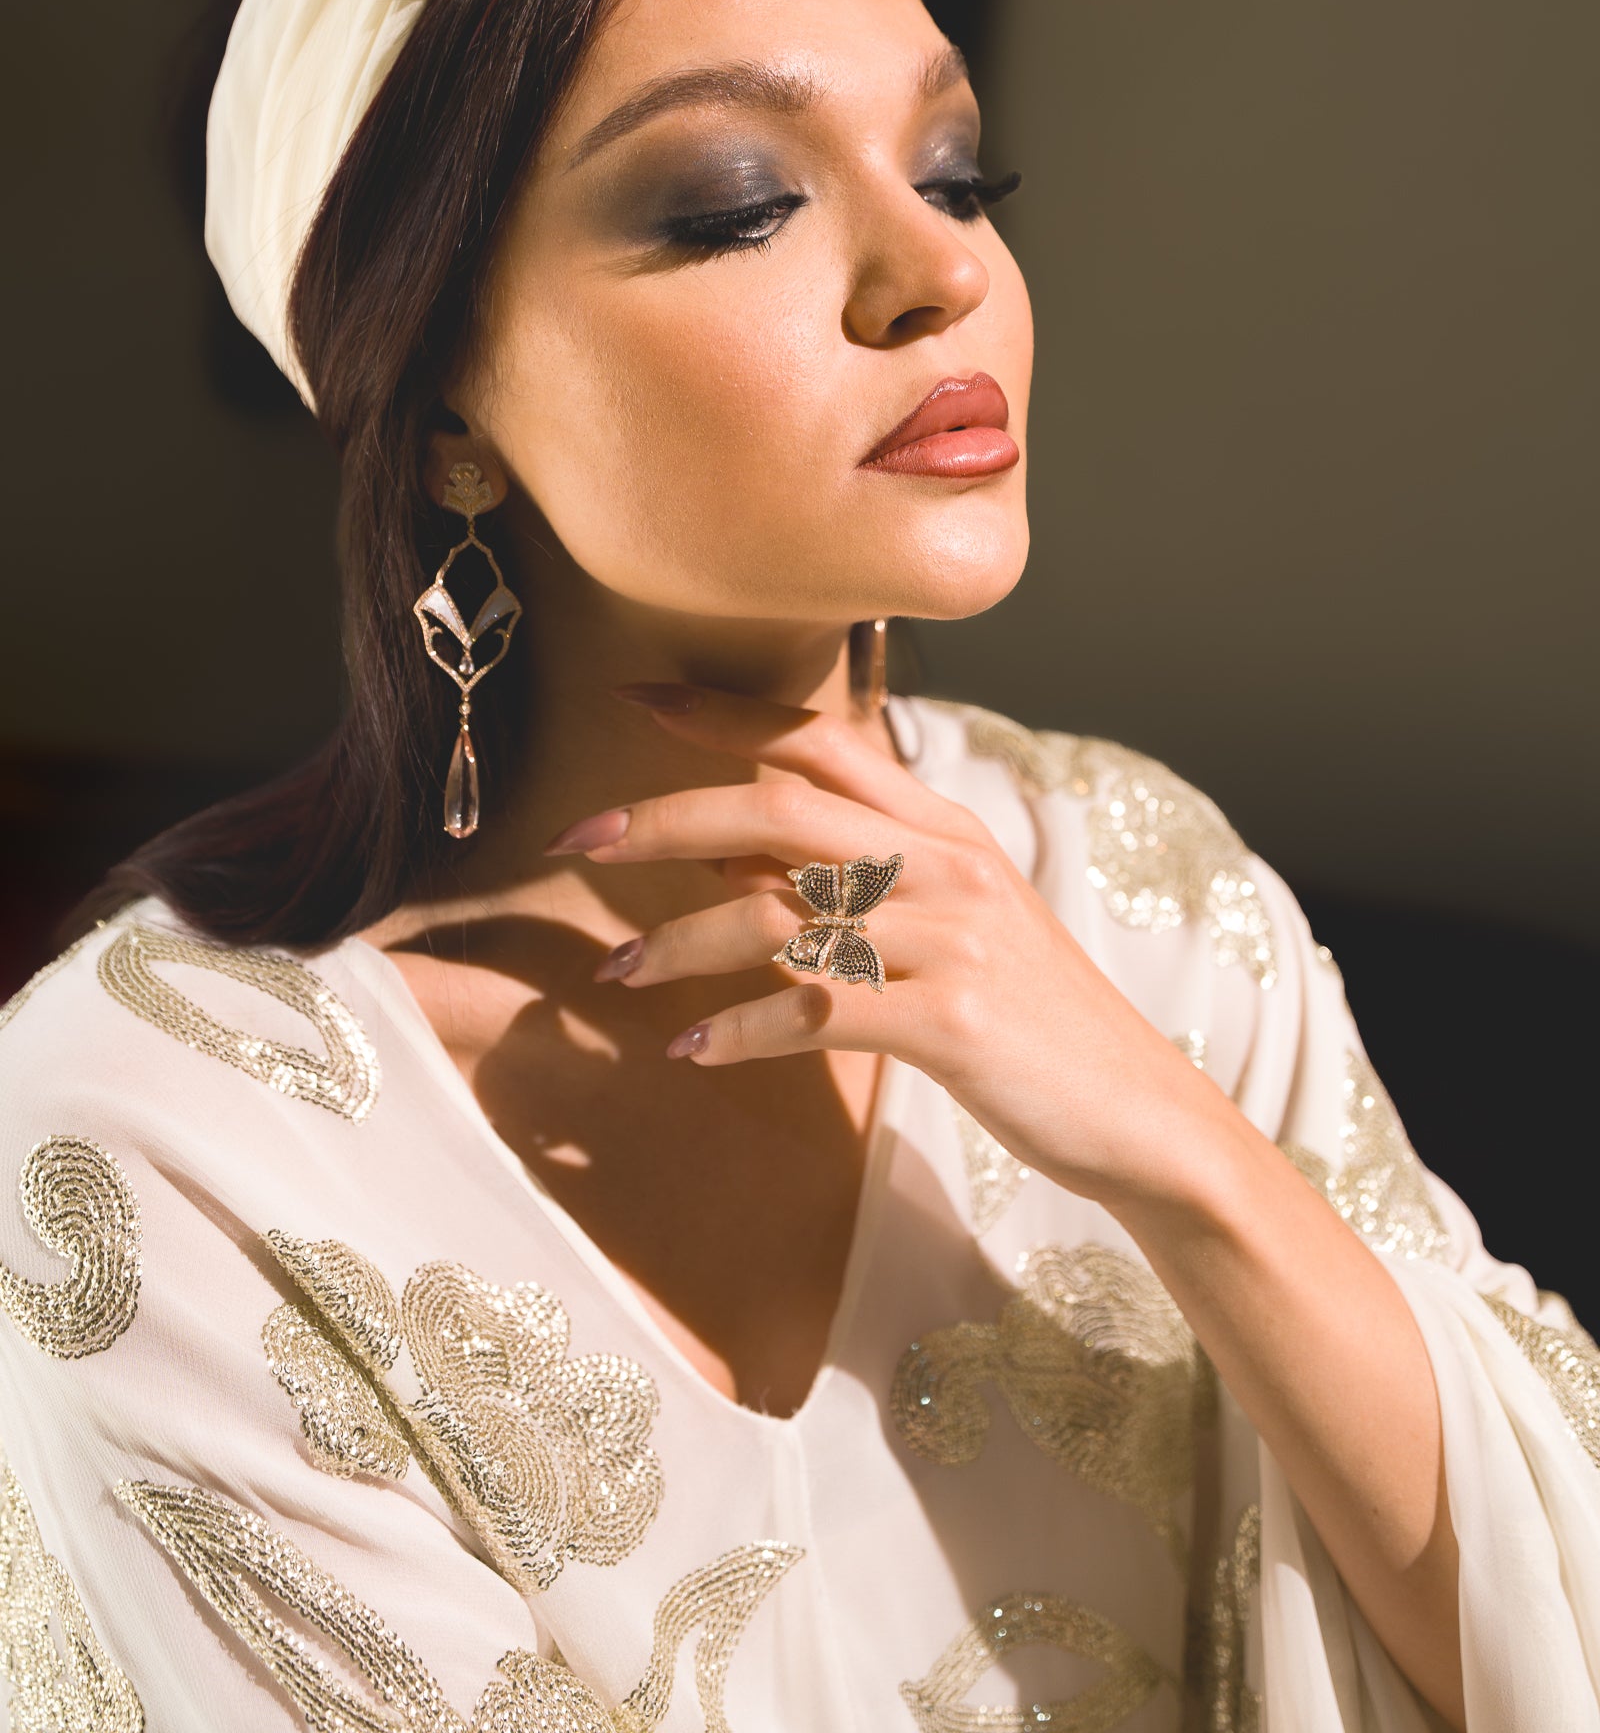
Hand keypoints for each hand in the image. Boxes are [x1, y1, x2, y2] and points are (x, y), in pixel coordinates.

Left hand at [546, 683, 1240, 1217]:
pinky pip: (817, 1012)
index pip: (820, 740)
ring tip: (618, 976)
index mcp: (942, 825)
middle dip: (666, 816)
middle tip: (579, 837)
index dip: (724, 715)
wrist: (1138, 1110)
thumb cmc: (1026, 1017)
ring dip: (682, 943)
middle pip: (779, 810)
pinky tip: (693, 1051)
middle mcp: (945, 863)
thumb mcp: (943, 925)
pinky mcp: (952, 1020)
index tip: (637, 698)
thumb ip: (842, 880)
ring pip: (783, 915)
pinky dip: (741, 1031)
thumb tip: (721, 854)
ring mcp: (952, 939)